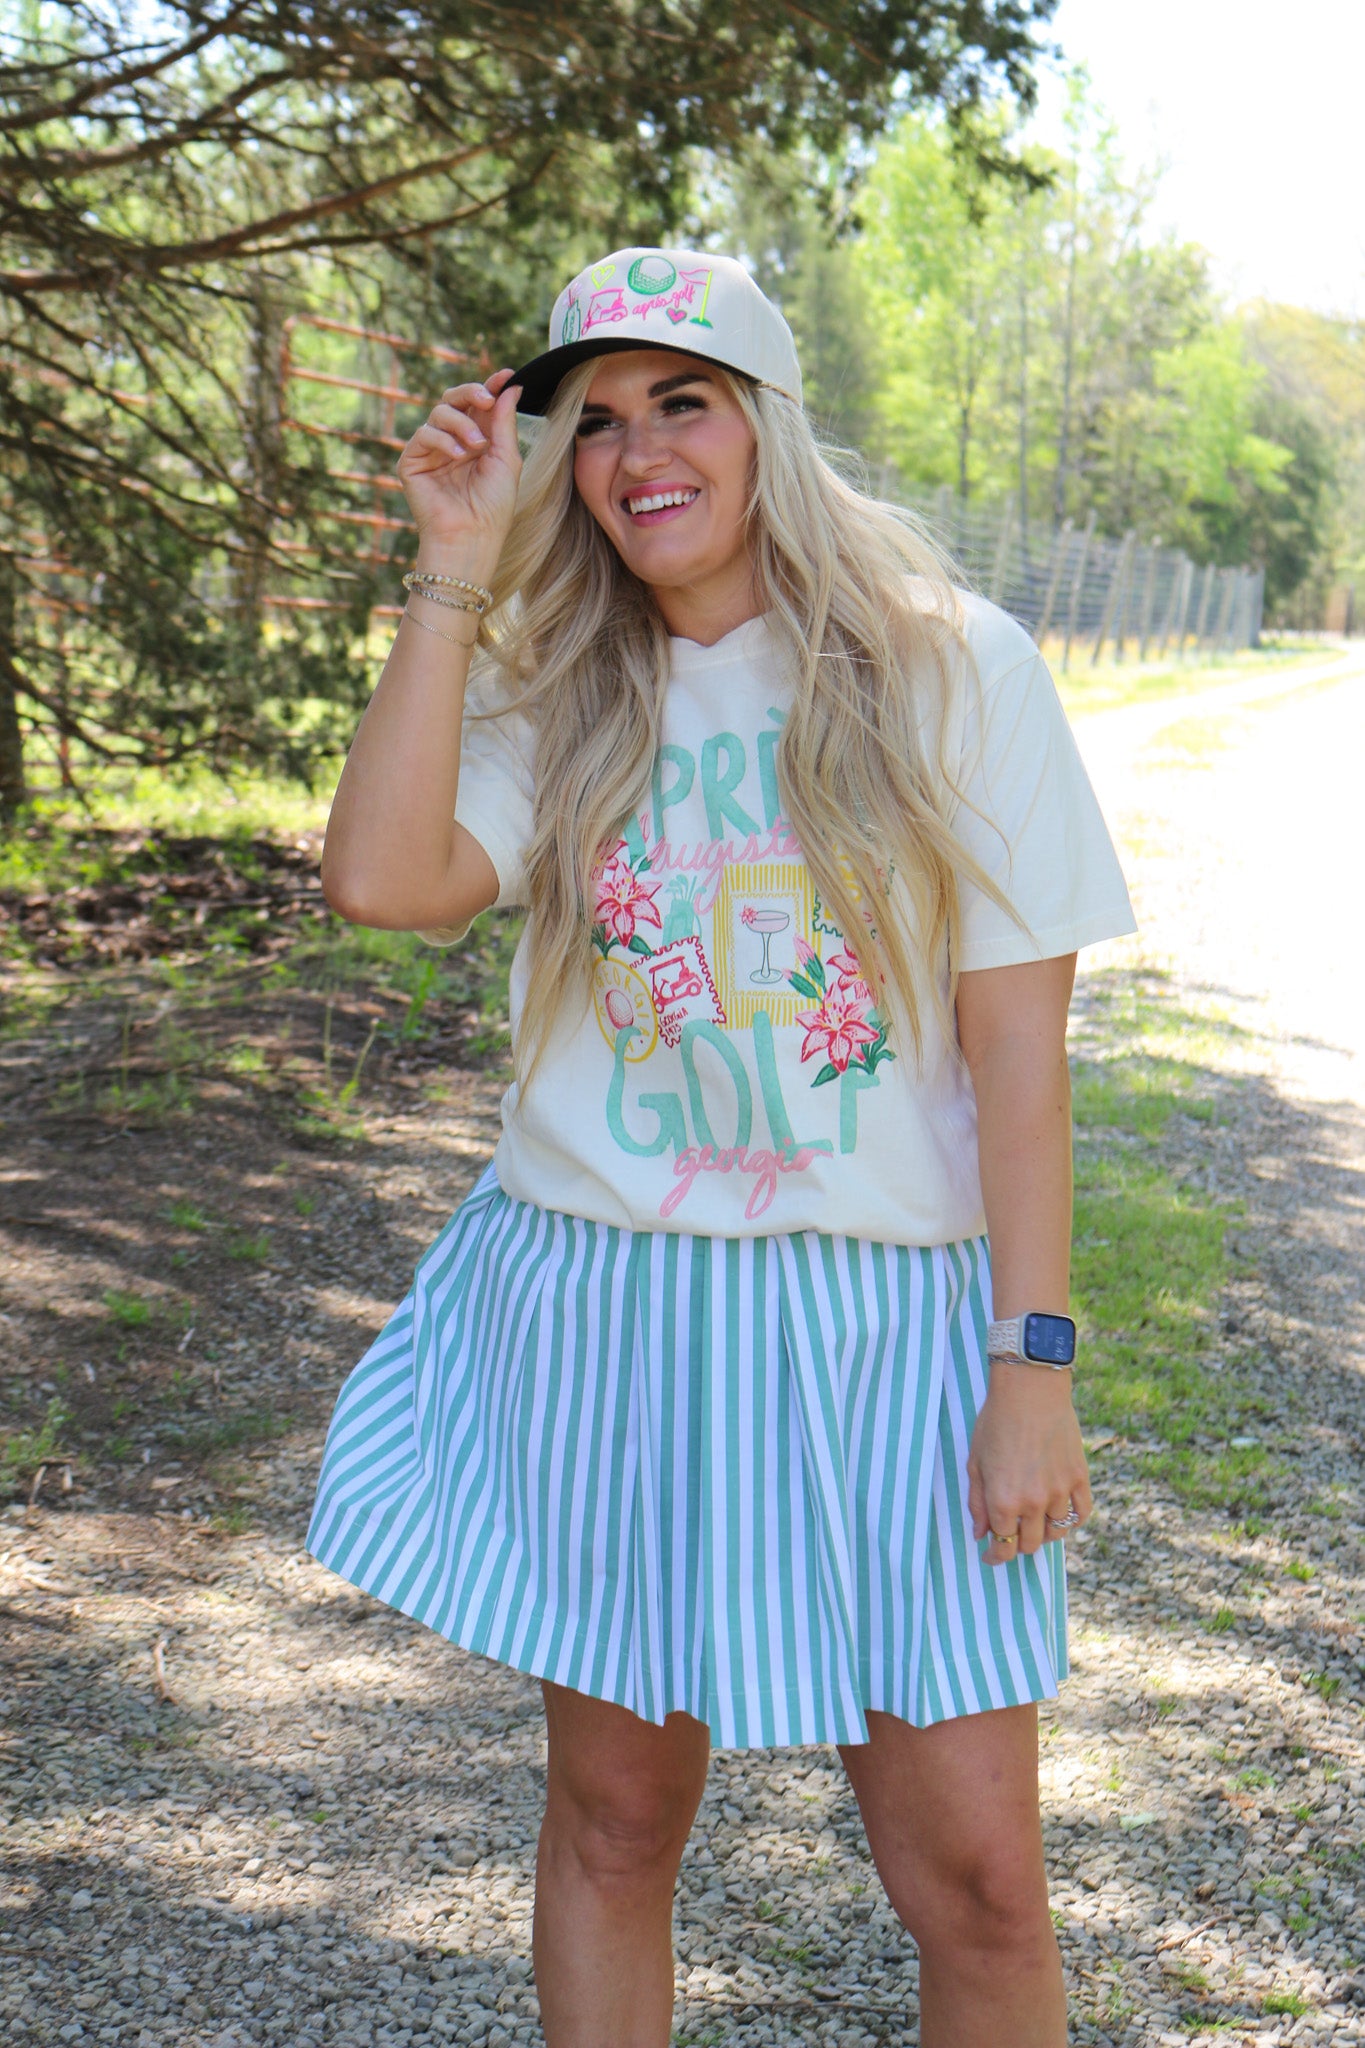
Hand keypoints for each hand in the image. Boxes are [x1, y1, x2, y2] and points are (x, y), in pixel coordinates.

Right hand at [395, 366, 522, 558]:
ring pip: (439, 412)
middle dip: (471, 392)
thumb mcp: (506, 459)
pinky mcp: (412, 462)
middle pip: (455, 399)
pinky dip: (442, 440)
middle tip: (486, 398)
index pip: (479, 405)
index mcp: (478, 441)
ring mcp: (432, 452)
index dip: (490, 386)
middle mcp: (454, 442)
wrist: (471, 537)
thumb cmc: (493, 506)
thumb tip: (510, 387)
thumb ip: (504, 422)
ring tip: (476, 445)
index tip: (505, 375)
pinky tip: (457, 455)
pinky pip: (423, 434)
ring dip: (460, 423)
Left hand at [966, 1365, 1092, 1565]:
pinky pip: (1080, 1514)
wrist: (1030, 1391)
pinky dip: (1071, 1520)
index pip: (1003, 1547)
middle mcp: (1033, 1502)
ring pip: (1056, 1533)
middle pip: (1030, 1545)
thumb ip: (977, 1502)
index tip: (992, 1556)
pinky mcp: (1079, 1478)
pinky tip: (1059, 1513)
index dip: (995, 1557)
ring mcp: (1059, 1491)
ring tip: (1034, 1521)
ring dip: (1043, 1533)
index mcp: (1003, 1501)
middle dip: (1018, 1545)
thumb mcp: (975, 1462)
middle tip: (1011, 1534)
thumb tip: (981, 1535)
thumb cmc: (996, 1422)